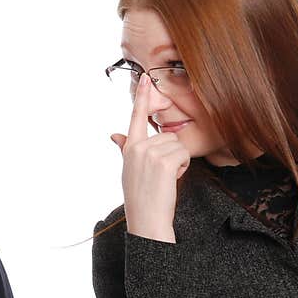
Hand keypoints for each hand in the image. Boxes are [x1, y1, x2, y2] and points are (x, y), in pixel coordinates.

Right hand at [111, 74, 189, 242]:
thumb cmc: (140, 196)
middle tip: (161, 175)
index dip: (142, 97)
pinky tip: (171, 181)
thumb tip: (114, 135)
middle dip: (172, 154)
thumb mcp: (129, 169)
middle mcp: (138, 147)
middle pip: (169, 136)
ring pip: (178, 145)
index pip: (136, 116)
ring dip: (178, 162)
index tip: (146, 78)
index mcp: (130, 147)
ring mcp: (150, 154)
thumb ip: (126, 148)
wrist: (146, 219)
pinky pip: (183, 155)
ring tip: (165, 179)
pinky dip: (182, 169)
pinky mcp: (164, 162)